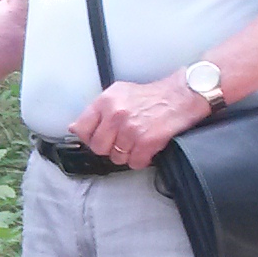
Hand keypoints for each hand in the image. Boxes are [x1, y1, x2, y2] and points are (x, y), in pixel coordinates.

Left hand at [68, 77, 212, 169]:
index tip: (98, 138)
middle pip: (98, 148)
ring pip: (116, 158)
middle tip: (122, 141)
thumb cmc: (151, 96)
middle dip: (110, 148)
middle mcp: (116, 114)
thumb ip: (96, 111)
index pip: (82, 129)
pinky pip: (135, 163)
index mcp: (106, 101)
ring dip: (127, 154)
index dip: (90, 138)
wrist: (182, 95)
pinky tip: (146, 148)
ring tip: (137, 141)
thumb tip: (75, 128)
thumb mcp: (118, 94)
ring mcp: (131, 128)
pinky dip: (141, 159)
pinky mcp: (147, 141)